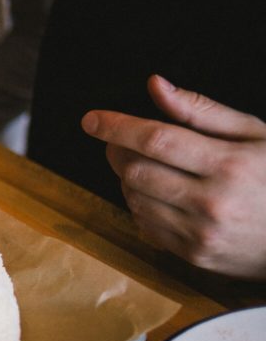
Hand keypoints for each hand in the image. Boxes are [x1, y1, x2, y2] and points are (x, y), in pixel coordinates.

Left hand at [82, 75, 265, 278]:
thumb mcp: (254, 134)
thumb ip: (201, 110)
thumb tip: (155, 85)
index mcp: (231, 164)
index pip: (157, 140)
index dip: (117, 127)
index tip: (91, 120)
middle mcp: (213, 201)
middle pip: (137, 171)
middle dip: (117, 151)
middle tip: (120, 142)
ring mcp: (202, 233)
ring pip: (134, 199)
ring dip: (128, 179)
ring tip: (147, 167)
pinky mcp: (194, 255)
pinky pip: (144, 225)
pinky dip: (140, 205)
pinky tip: (158, 194)